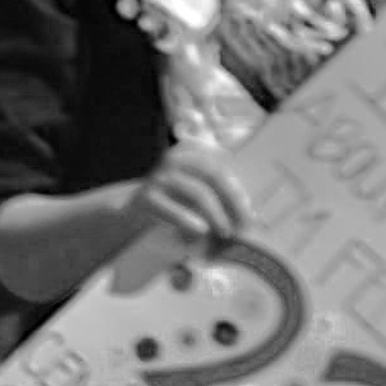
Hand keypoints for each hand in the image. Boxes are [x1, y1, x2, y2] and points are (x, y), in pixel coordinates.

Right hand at [128, 141, 257, 253]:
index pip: (222, 168)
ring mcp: (159, 176)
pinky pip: (173, 209)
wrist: (134, 219)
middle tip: (245, 224)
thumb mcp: (196, 198)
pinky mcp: (147, 197)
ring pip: (198, 192)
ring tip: (225, 232)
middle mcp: (174, 159)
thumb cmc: (173, 207)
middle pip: (214, 174)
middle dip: (234, 201)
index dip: (239, 192)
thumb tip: (252, 217)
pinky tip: (200, 231)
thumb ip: (219, 201)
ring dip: (217, 214)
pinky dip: (188, 220)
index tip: (252, 214)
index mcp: (190, 153)